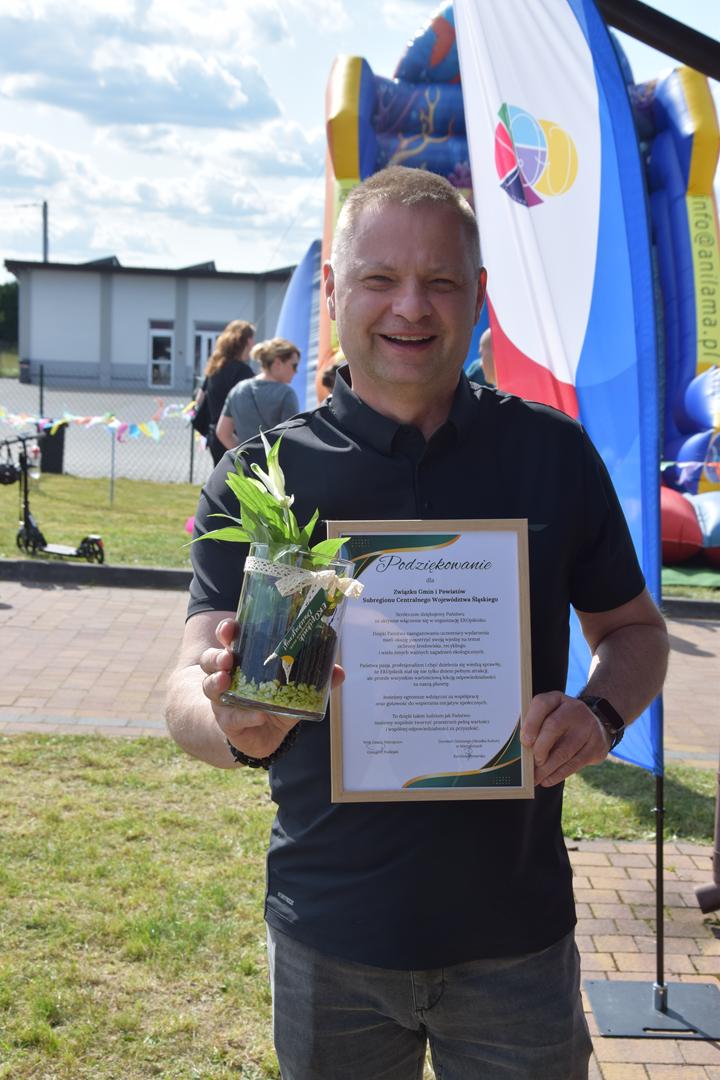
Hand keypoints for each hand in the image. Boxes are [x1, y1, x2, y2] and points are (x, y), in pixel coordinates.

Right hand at [199, 618, 344, 759]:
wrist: (262, 735)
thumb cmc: (275, 702)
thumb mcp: (296, 688)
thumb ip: (317, 680)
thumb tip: (339, 671)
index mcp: (243, 659)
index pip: (229, 639)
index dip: (226, 631)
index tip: (230, 628)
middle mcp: (227, 676)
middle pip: (212, 659)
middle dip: (216, 655)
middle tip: (227, 656)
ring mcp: (222, 699)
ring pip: (210, 686)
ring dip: (216, 681)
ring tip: (226, 678)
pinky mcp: (227, 721)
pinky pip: (230, 718)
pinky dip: (244, 716)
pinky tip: (257, 715)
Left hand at [520, 691, 611, 787]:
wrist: (597, 725)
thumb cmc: (562, 723)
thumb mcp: (550, 716)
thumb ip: (536, 727)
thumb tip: (521, 750)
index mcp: (557, 699)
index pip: (542, 704)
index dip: (531, 723)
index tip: (525, 741)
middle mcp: (575, 709)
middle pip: (553, 727)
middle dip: (539, 749)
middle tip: (531, 764)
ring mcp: (588, 727)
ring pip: (564, 751)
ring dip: (547, 768)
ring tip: (536, 778)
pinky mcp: (596, 746)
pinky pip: (575, 764)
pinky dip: (558, 774)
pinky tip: (547, 780)